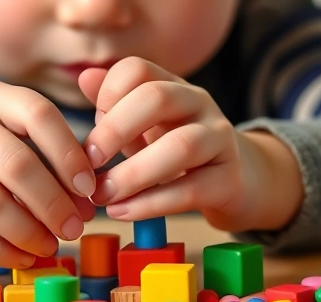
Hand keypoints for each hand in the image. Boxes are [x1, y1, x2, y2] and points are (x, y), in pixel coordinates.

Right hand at [0, 81, 95, 267]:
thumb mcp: (14, 136)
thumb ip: (52, 159)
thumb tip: (86, 202)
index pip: (38, 115)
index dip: (69, 155)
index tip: (89, 190)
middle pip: (15, 163)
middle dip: (53, 203)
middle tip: (74, 228)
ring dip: (29, 231)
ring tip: (51, 245)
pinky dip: (0, 251)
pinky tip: (23, 257)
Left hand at [79, 57, 302, 231]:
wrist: (235, 181)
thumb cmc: (175, 153)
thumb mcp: (142, 127)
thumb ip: (114, 105)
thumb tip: (84, 78)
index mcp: (171, 86)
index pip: (136, 70)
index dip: (106, 96)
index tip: (91, 132)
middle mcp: (198, 103)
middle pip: (157, 98)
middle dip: (114, 131)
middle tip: (89, 163)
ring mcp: (219, 139)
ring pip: (180, 147)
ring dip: (132, 174)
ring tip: (102, 195)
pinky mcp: (229, 180)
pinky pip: (191, 190)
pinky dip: (151, 204)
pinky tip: (123, 211)